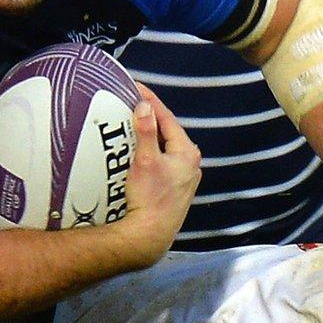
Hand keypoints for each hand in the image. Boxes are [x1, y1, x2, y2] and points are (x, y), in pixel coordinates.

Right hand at [115, 84, 201, 266]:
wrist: (149, 235)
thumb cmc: (149, 198)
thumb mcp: (145, 160)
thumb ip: (146, 131)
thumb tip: (145, 106)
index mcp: (187, 153)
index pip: (167, 118)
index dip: (150, 101)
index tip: (135, 87)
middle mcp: (190, 165)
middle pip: (168, 132)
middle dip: (151, 117)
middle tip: (132, 103)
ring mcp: (184, 178)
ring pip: (165, 148)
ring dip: (151, 136)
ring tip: (132, 125)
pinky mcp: (174, 190)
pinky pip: (162, 163)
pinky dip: (151, 153)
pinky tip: (138, 154)